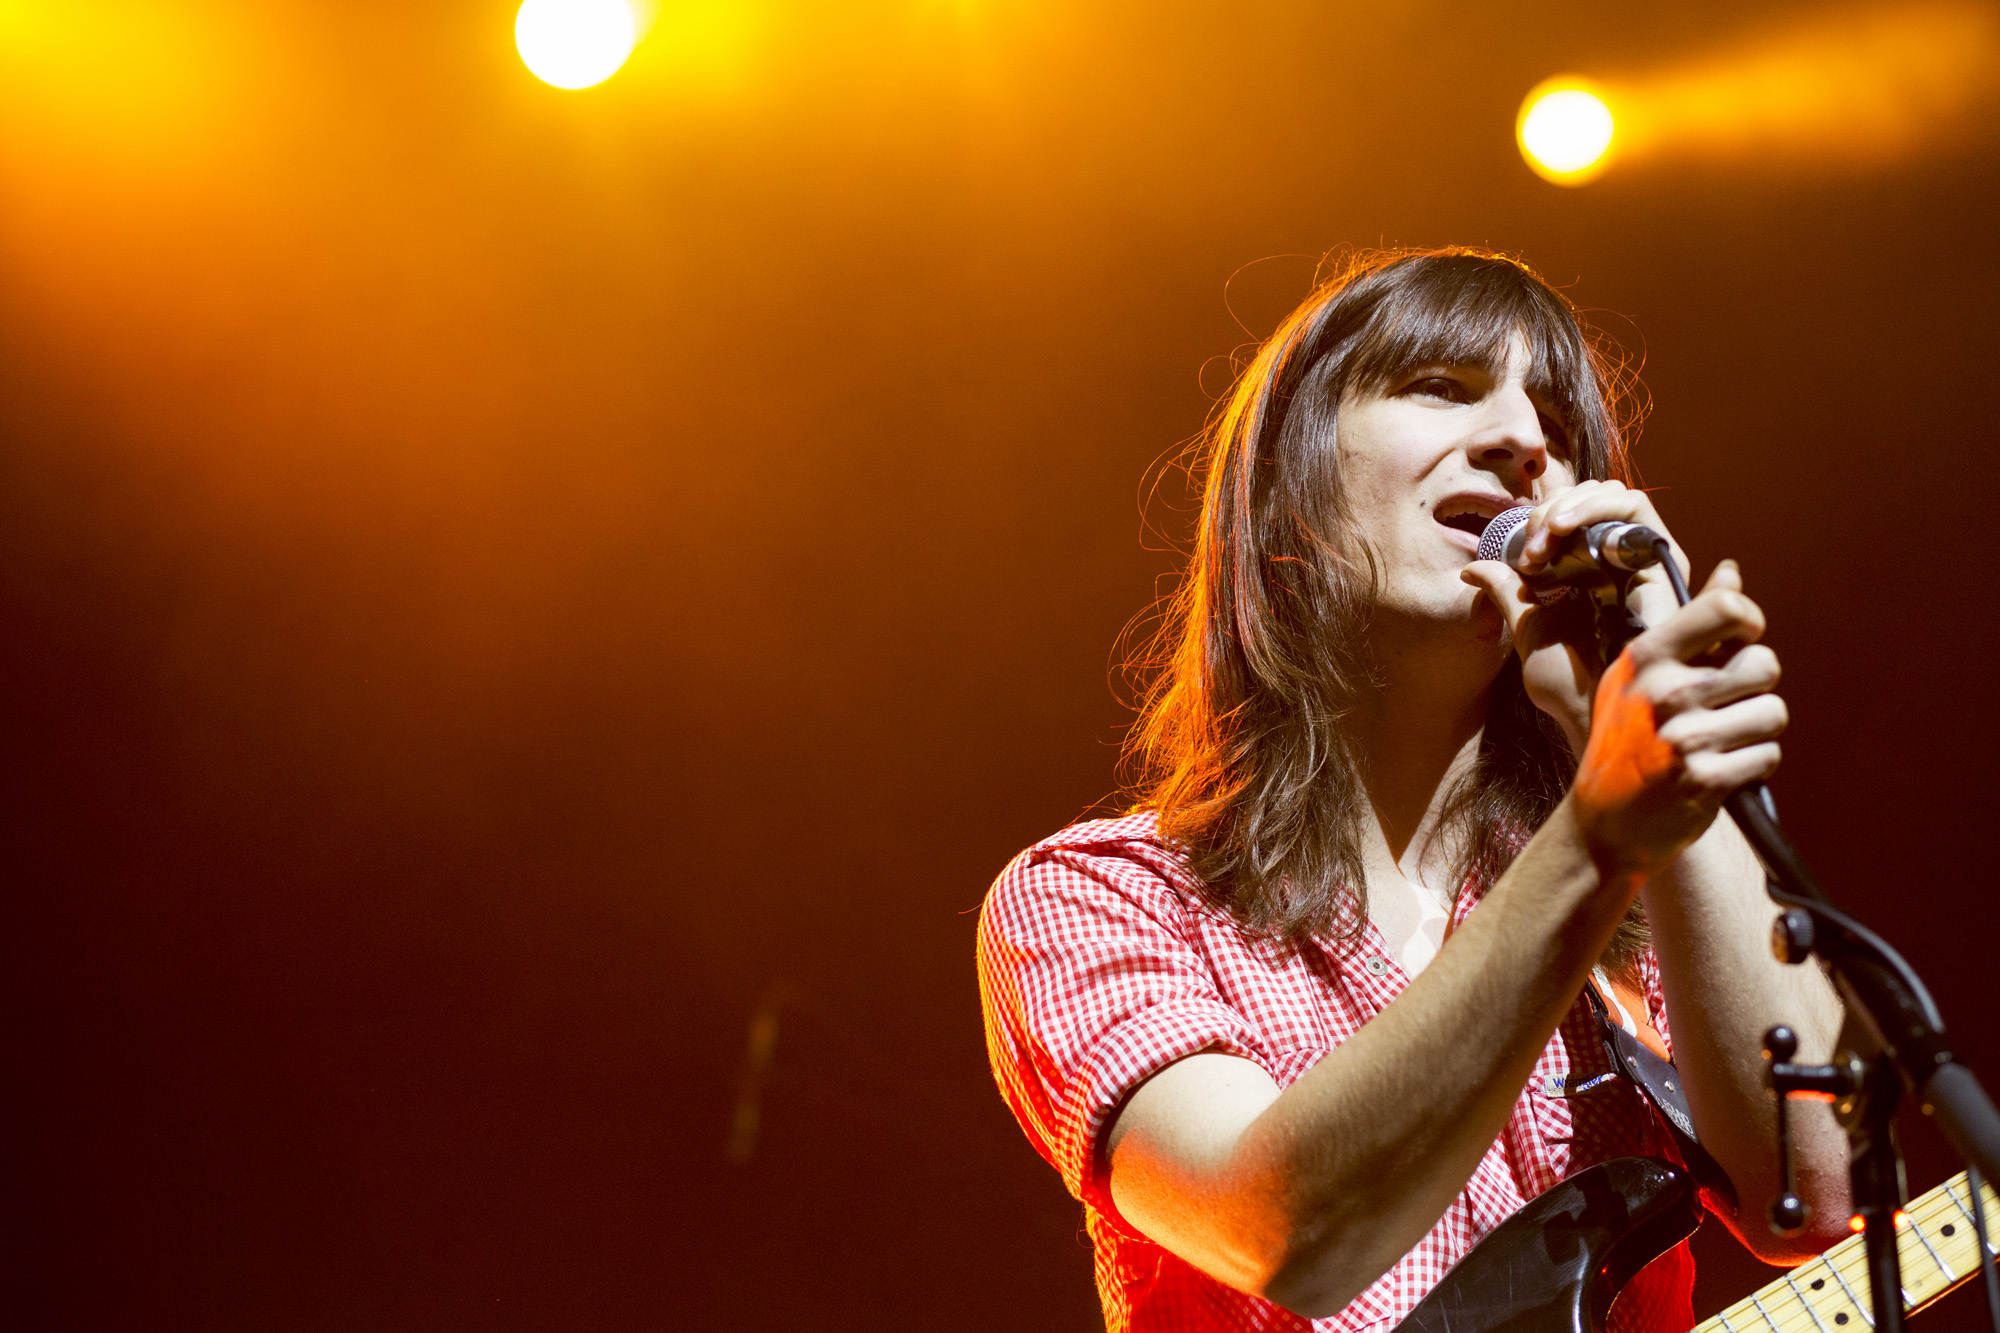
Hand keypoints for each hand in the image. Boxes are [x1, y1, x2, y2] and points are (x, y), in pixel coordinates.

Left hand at [1460, 480, 1690, 745]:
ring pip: (1612, 494)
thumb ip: (1507, 593)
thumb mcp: (1528, 628)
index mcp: (1589, 570)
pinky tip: (1562, 529)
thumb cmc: (1571, 684)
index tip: (1520, 556)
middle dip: (1551, 510)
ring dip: (1568, 506)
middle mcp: (1619, 560)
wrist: (1600, 712)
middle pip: (1590, 498)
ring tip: (1544, 539)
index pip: (1570, 515)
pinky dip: (1593, 507)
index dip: (1540, 519)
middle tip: (1531, 551)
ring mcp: (1642, 558)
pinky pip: (1635, 506)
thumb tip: (1472, 568)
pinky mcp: (1662, 558)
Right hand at [1570, 560, 1785, 875]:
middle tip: (1723, 706)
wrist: (1605, 821)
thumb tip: (1731, 571)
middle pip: (1764, 664)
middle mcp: (1664, 692)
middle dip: (1755, 687)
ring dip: (1757, 730)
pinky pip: (1768, 755)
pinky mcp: (1704, 779)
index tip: (1738, 643)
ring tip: (1721, 741)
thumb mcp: (1642, 674)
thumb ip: (1692, 622)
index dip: (1749, 623)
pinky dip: (1753, 765)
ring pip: (1773, 712)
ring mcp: (1683, 736)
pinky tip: (1720, 770)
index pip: (1728, 608)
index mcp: (1647, 657)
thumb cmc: (1627, 737)